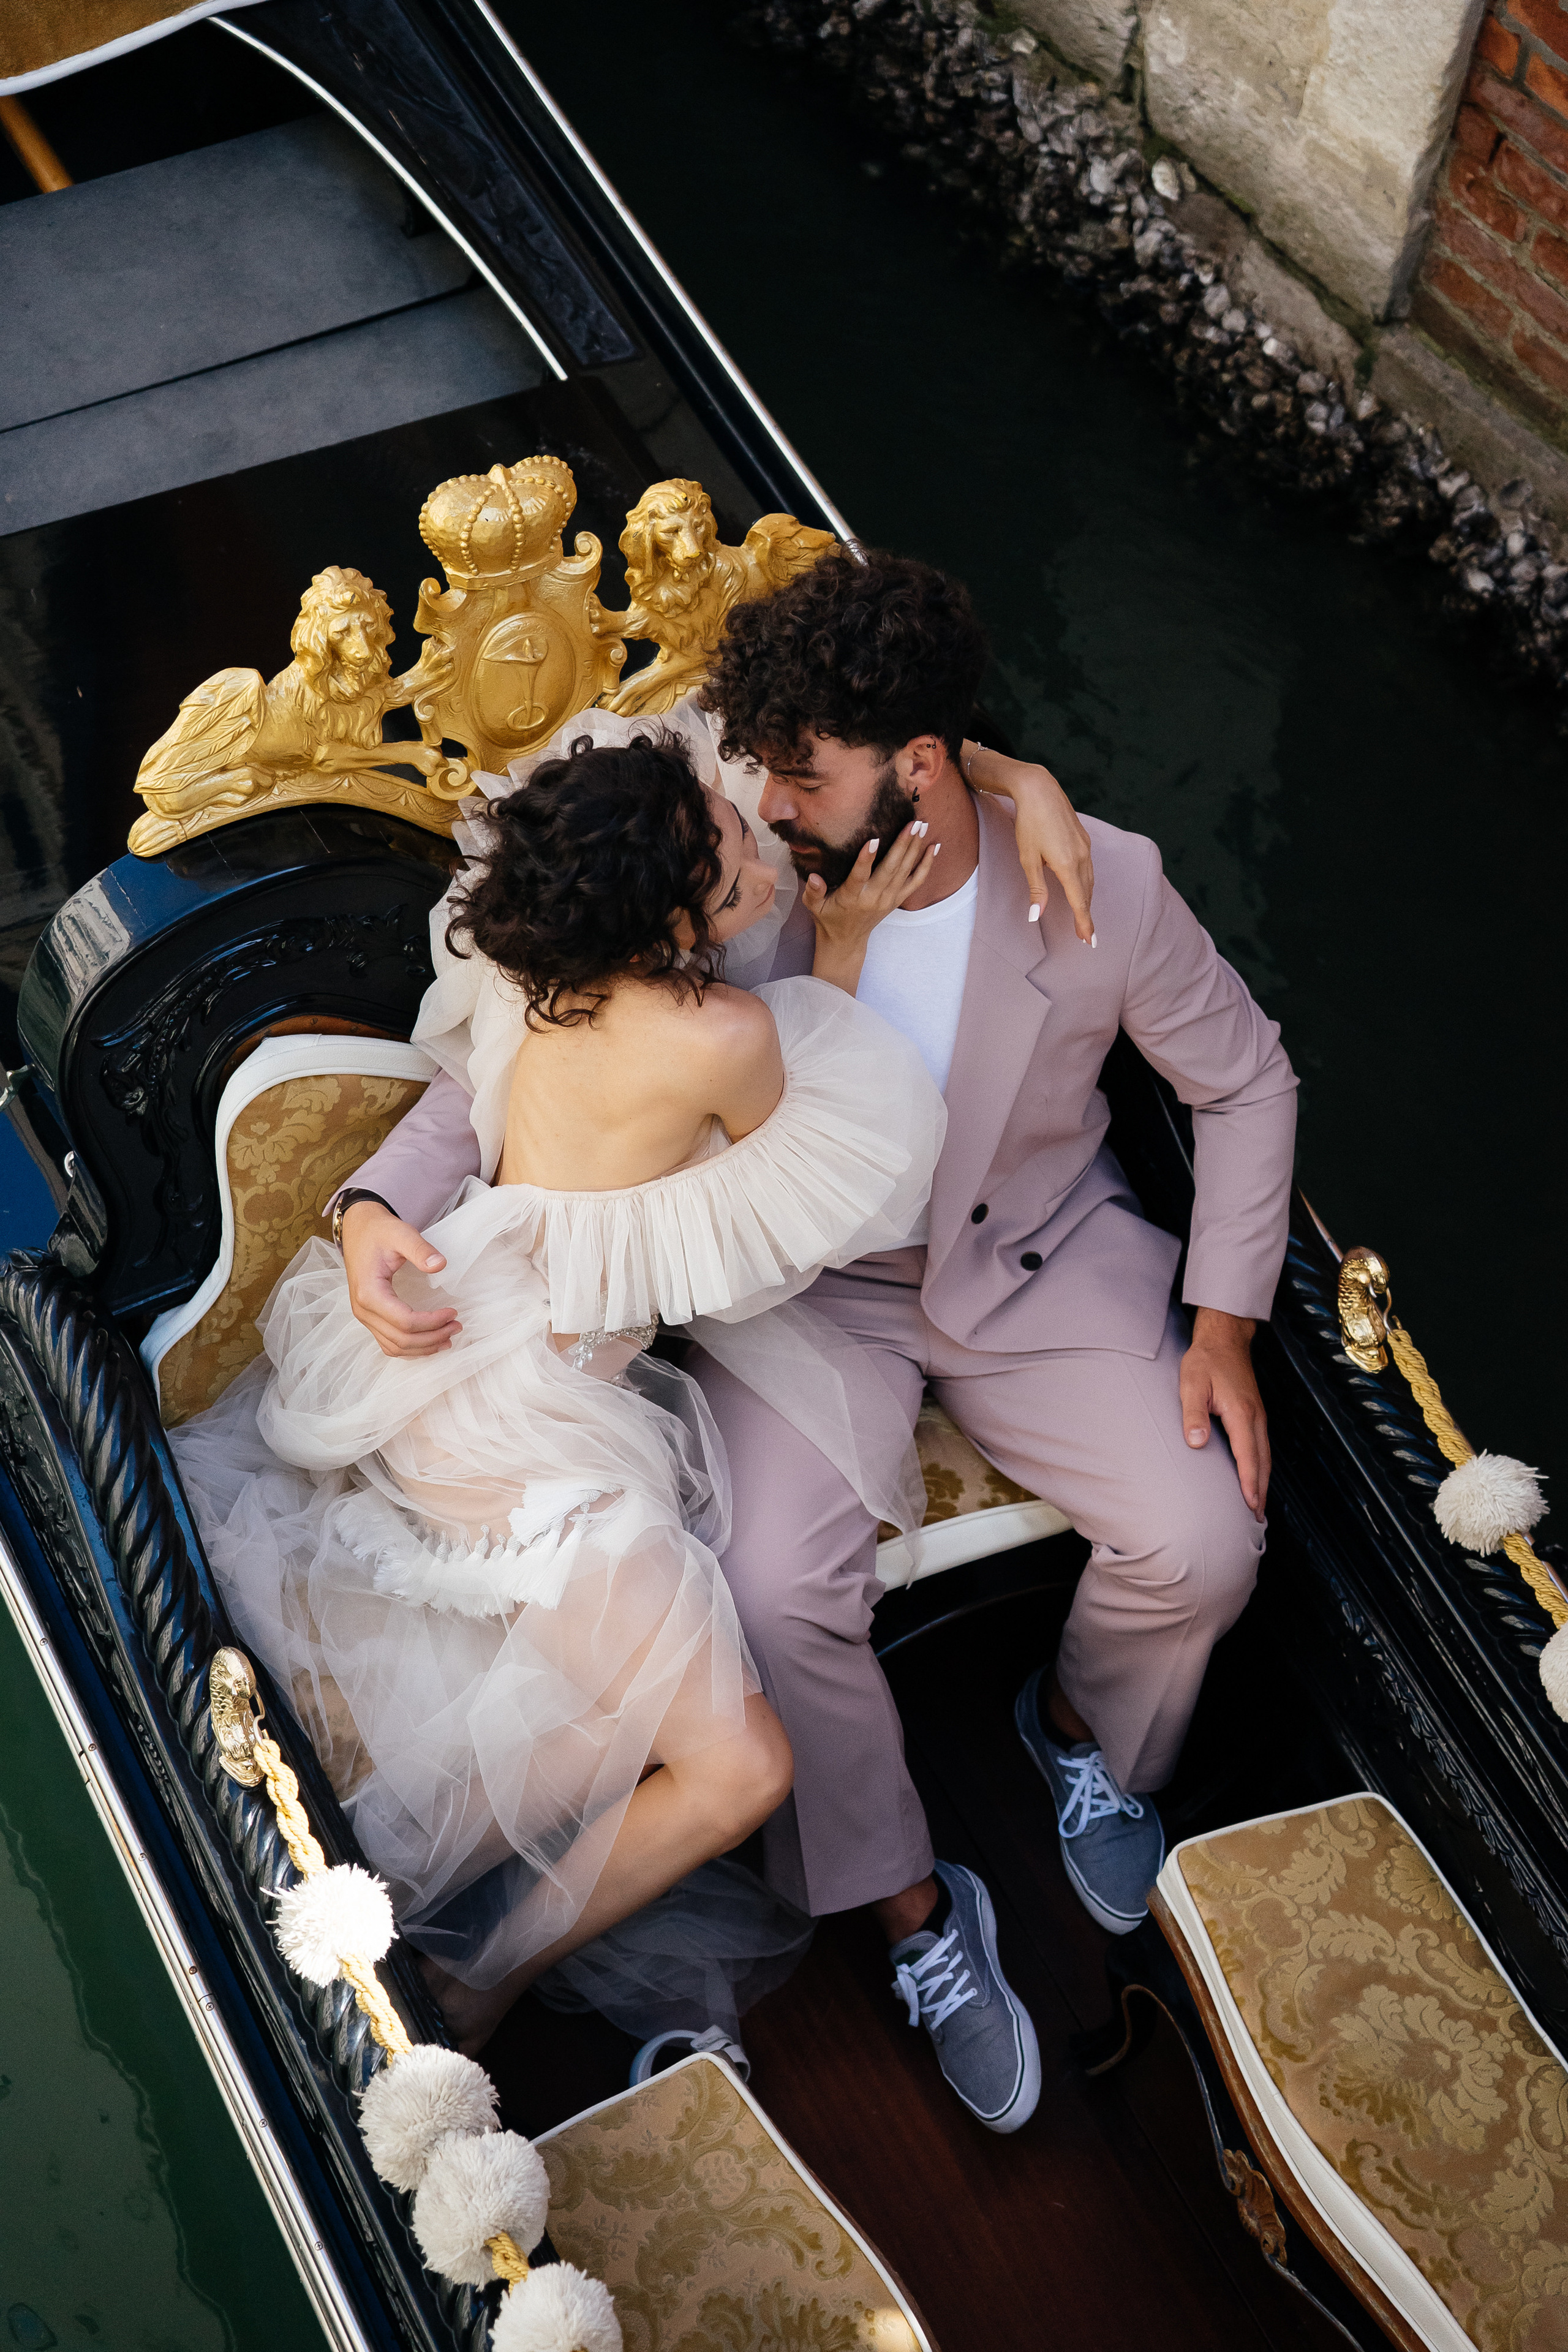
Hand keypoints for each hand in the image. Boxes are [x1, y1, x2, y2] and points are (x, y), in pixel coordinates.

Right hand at [341, 1199, 459, 1357]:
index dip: (432, 1322)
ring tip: (448, 1337)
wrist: (359, 1229)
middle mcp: (363, 1310)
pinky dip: (410, 1347)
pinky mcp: (368, 1317)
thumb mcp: (402, 1234)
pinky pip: (388, 1342)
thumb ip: (420, 1249)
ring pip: (394, 1347)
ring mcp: (364, 1316)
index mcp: (369, 1293)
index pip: (405, 1322)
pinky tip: (429, 1341)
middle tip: (457, 1326)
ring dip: (423, 1347)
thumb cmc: (380, 1232)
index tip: (453, 1311)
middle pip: (401, 1339)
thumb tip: (440, 1265)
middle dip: (432, 1337)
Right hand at [803, 821, 940, 992]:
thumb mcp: (814, 906)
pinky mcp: (898, 899)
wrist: (847, 940)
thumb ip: (813, 891)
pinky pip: (917, 881)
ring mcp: (889, 898)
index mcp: (852, 897)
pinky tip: (934, 846)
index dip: (866, 859)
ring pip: (905, 870)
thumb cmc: (828, 917)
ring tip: (922, 825)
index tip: (873, 839)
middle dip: (902, 844)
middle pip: (890, 869)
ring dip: (915, 847)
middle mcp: (874, 897)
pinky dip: (927, 864)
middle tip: (912, 823)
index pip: (860, 876)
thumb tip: (813, 877)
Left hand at [962, 741, 1094, 942]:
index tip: (1089, 941)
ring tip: (1083, 915)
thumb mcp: (1028, 859)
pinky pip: (1088, 867)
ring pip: (1089, 880)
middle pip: (1087, 893)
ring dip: (1087, 899)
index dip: (1084, 923)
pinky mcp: (1084, 838)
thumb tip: (1037, 916)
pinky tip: (1080, 886)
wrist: (1039, 789)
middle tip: (1085, 936)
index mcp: (1068, 865)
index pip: (1079, 902)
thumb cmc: (1029, 824)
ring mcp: (1085, 846)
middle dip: (1086, 915)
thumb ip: (1036, 889)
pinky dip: (1086, 882)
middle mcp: (1082, 857)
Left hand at [1179, 1307, 1269, 1519]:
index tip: (1251, 1506)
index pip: (1248, 1455)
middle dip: (1261, 1491)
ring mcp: (1258, 1416)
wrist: (1224, 1339)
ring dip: (1263, 1481)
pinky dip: (1261, 1466)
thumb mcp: (1191, 1384)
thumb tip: (1196, 1443)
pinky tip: (1255, 1477)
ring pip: (1265, 1455)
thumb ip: (1193, 1414)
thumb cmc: (1205, 1361)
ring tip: (1257, 1507)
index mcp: (1241, 1413)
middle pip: (1263, 1461)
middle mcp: (1255, 1417)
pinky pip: (1261, 1447)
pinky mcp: (1255, 1414)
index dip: (1249, 1482)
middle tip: (1256, 1519)